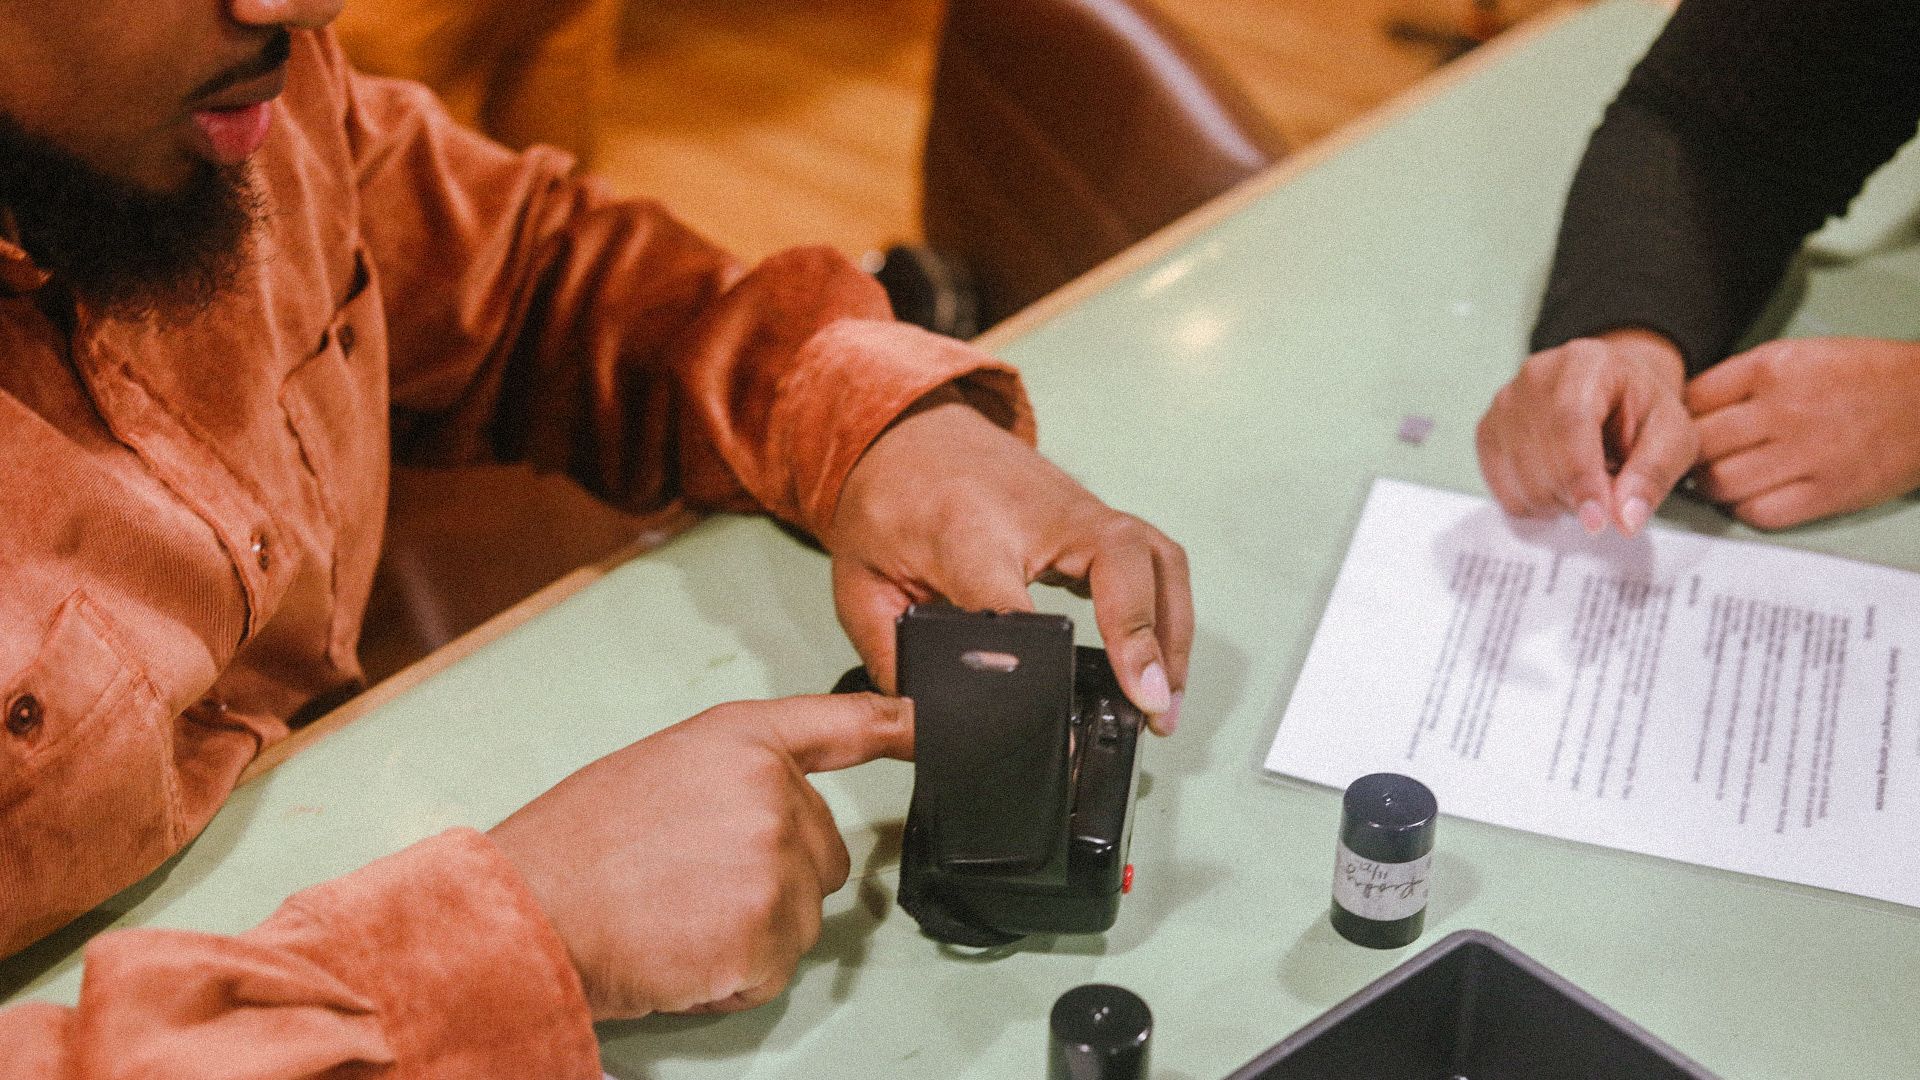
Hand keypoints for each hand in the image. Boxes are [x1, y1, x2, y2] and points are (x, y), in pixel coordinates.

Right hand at [487, 693, 911, 1019]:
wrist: (530, 910)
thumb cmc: (575, 847)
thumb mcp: (660, 771)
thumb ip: (733, 778)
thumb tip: (777, 809)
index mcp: (740, 742)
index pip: (839, 725)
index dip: (894, 726)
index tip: (928, 728)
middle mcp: (771, 794)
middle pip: (823, 852)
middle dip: (775, 878)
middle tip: (693, 882)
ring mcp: (776, 865)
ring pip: (803, 917)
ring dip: (753, 931)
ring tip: (678, 916)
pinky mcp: (770, 933)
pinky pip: (776, 967)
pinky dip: (734, 974)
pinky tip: (682, 949)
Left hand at [826, 399, 1191, 733]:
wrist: (910, 431)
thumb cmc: (888, 501)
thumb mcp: (860, 580)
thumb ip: (892, 648)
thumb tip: (929, 715)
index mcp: (966, 534)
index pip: (1011, 600)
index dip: (1038, 660)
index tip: (1056, 713)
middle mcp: (1038, 515)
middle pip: (1116, 565)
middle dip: (1141, 637)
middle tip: (1149, 708)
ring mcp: (1078, 511)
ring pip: (1154, 560)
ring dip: (1171, 633)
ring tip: (1166, 704)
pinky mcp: (1098, 519)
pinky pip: (1155, 561)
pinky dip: (1170, 612)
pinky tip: (1163, 666)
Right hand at [1476, 328, 1694, 535]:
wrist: (1611, 394)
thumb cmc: (1639, 409)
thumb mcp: (1673, 435)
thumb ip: (1654, 474)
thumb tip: (1626, 518)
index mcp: (1586, 363)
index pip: (1571, 423)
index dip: (1582, 479)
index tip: (1597, 521)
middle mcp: (1536, 377)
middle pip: (1543, 460)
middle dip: (1580, 497)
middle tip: (1611, 492)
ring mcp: (1504, 404)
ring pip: (1522, 482)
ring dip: (1560, 502)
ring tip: (1587, 481)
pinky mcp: (1487, 431)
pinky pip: (1505, 490)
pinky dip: (1536, 502)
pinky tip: (1559, 483)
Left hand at [1686, 337, 1919, 528]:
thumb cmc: (1866, 376)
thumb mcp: (1800, 355)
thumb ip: (1743, 380)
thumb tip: (1688, 409)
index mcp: (1771, 368)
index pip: (1692, 399)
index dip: (1676, 419)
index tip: (1676, 431)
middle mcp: (1782, 409)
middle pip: (1699, 444)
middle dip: (1685, 456)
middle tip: (1687, 463)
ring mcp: (1805, 454)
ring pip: (1721, 483)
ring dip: (1710, 487)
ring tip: (1717, 481)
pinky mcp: (1827, 492)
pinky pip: (1759, 513)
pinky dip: (1745, 510)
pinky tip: (1750, 498)